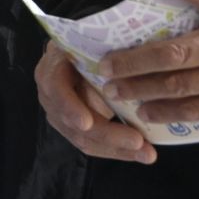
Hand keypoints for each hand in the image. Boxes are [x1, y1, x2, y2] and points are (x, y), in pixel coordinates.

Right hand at [36, 43, 156, 163]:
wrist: (83, 49)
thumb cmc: (94, 45)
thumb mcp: (95, 46)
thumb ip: (103, 62)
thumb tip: (120, 84)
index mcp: (53, 69)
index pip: (55, 89)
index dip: (69, 107)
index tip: (86, 122)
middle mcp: (51, 94)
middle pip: (71, 122)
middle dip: (106, 135)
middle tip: (138, 142)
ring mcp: (60, 114)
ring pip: (83, 139)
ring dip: (116, 148)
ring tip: (146, 154)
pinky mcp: (74, 128)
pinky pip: (92, 144)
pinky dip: (116, 150)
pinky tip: (139, 153)